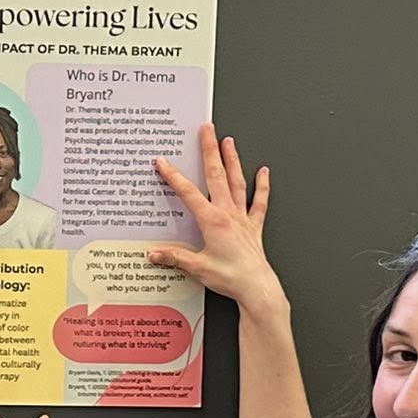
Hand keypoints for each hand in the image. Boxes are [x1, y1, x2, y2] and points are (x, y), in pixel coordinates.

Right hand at [148, 124, 283, 314]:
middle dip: (209, 150)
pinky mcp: (254, 226)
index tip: (162, 161)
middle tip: (206, 130)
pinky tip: (264, 172)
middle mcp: (228, 213)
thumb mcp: (196, 268)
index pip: (188, 192)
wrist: (256, 287)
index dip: (173, 175)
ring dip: (232, 160)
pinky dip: (262, 186)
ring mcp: (243, 217)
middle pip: (216, 175)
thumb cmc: (231, 277)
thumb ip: (174, 258)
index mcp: (212, 221)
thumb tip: (154, 253)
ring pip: (237, 181)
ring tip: (228, 141)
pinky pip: (259, 202)